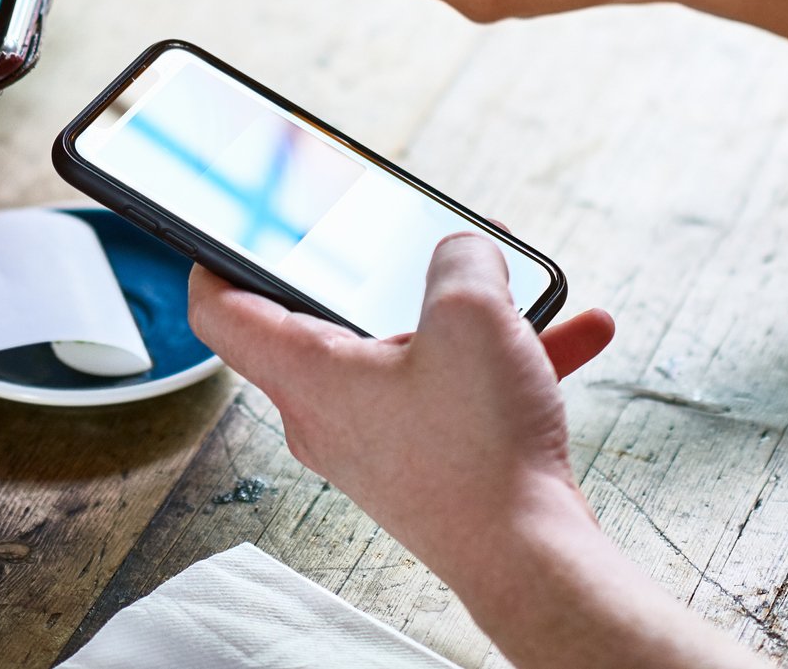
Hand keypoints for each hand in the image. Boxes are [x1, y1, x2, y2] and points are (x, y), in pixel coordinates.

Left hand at [187, 236, 614, 589]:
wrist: (532, 560)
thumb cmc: (479, 452)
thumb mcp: (471, 314)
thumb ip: (460, 258)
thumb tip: (465, 252)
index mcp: (306, 372)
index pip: (219, 310)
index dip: (211, 256)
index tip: (221, 227)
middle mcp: (327, 411)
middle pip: (320, 321)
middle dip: (369, 270)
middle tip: (393, 233)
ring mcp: (377, 439)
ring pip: (408, 350)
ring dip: (464, 313)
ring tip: (514, 279)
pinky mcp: (427, 460)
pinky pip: (458, 389)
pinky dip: (505, 358)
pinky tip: (576, 330)